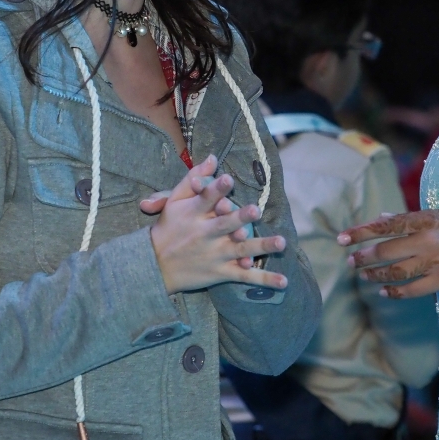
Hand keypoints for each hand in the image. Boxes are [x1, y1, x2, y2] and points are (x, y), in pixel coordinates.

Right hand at [141, 155, 287, 293]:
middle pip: (224, 225)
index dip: (216, 189)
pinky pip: (244, 277)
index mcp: (193, 214)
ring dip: (261, 247)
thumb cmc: (168, 227)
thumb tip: (213, 157)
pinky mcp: (221, 273)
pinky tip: (284, 281)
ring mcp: (215, 255)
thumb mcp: (175, 201)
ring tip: (282, 242)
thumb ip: (194, 178)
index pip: (206, 199)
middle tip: (256, 210)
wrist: (154, 265)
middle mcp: (205, 235)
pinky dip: (264, 279)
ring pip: (240, 250)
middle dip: (240, 218)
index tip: (227, 179)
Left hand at [337, 209, 438, 297]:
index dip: (362, 231)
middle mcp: (428, 238)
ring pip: (396, 270)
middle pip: (386, 249)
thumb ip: (414, 219)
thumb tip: (384, 217)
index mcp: (427, 218)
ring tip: (364, 276)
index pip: (386, 224)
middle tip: (350, 261)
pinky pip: (413, 289)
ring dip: (376, 274)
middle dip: (364, 256)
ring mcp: (436, 260)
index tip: (343, 238)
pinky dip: (396, 291)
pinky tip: (385, 292)